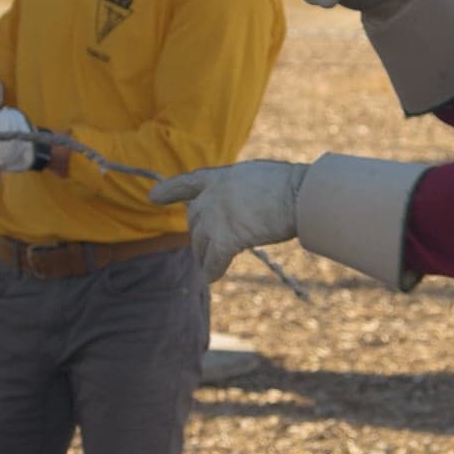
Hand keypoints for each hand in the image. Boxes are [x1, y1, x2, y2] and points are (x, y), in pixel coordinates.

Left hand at [147, 160, 306, 281]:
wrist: (299, 195)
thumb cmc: (289, 184)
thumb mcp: (254, 176)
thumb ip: (238, 189)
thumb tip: (238, 203)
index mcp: (218, 177)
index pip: (187, 183)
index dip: (170, 191)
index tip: (154, 197)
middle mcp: (211, 197)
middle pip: (194, 221)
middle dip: (198, 235)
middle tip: (205, 247)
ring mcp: (216, 218)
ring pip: (200, 244)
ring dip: (204, 256)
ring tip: (208, 265)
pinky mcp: (226, 239)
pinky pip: (213, 261)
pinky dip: (212, 271)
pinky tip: (211, 278)